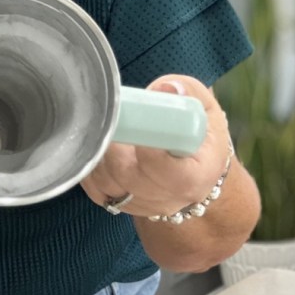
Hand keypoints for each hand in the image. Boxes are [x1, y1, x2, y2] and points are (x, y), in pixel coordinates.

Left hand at [80, 74, 230, 217]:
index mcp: (198, 175)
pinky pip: (95, 189)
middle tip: (109, 119)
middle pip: (130, 178)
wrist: (194, 166)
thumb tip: (166, 88)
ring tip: (104, 128)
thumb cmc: (200, 134)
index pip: (171, 173)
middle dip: (113, 145)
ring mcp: (144, 205)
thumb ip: (187, 92)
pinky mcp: (121, 205)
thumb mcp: (203, 107)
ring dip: (98, 153)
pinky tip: (97, 145)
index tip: (135, 125)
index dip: (148, 151)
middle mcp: (171, 198)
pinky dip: (91, 166)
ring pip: (107, 184)